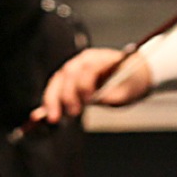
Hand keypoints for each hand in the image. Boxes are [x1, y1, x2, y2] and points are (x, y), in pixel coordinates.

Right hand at [31, 46, 150, 124]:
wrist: (132, 75)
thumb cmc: (131, 82)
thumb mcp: (128, 90)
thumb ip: (112, 94)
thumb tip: (96, 100)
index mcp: (101, 58)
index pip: (88, 67)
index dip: (86, 84)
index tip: (89, 100)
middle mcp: (84, 60)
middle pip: (68, 73)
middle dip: (66, 94)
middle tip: (71, 113)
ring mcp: (74, 67)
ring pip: (57, 80)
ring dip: (53, 99)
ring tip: (54, 117)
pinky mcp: (68, 78)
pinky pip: (56, 87)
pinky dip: (50, 100)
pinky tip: (44, 113)